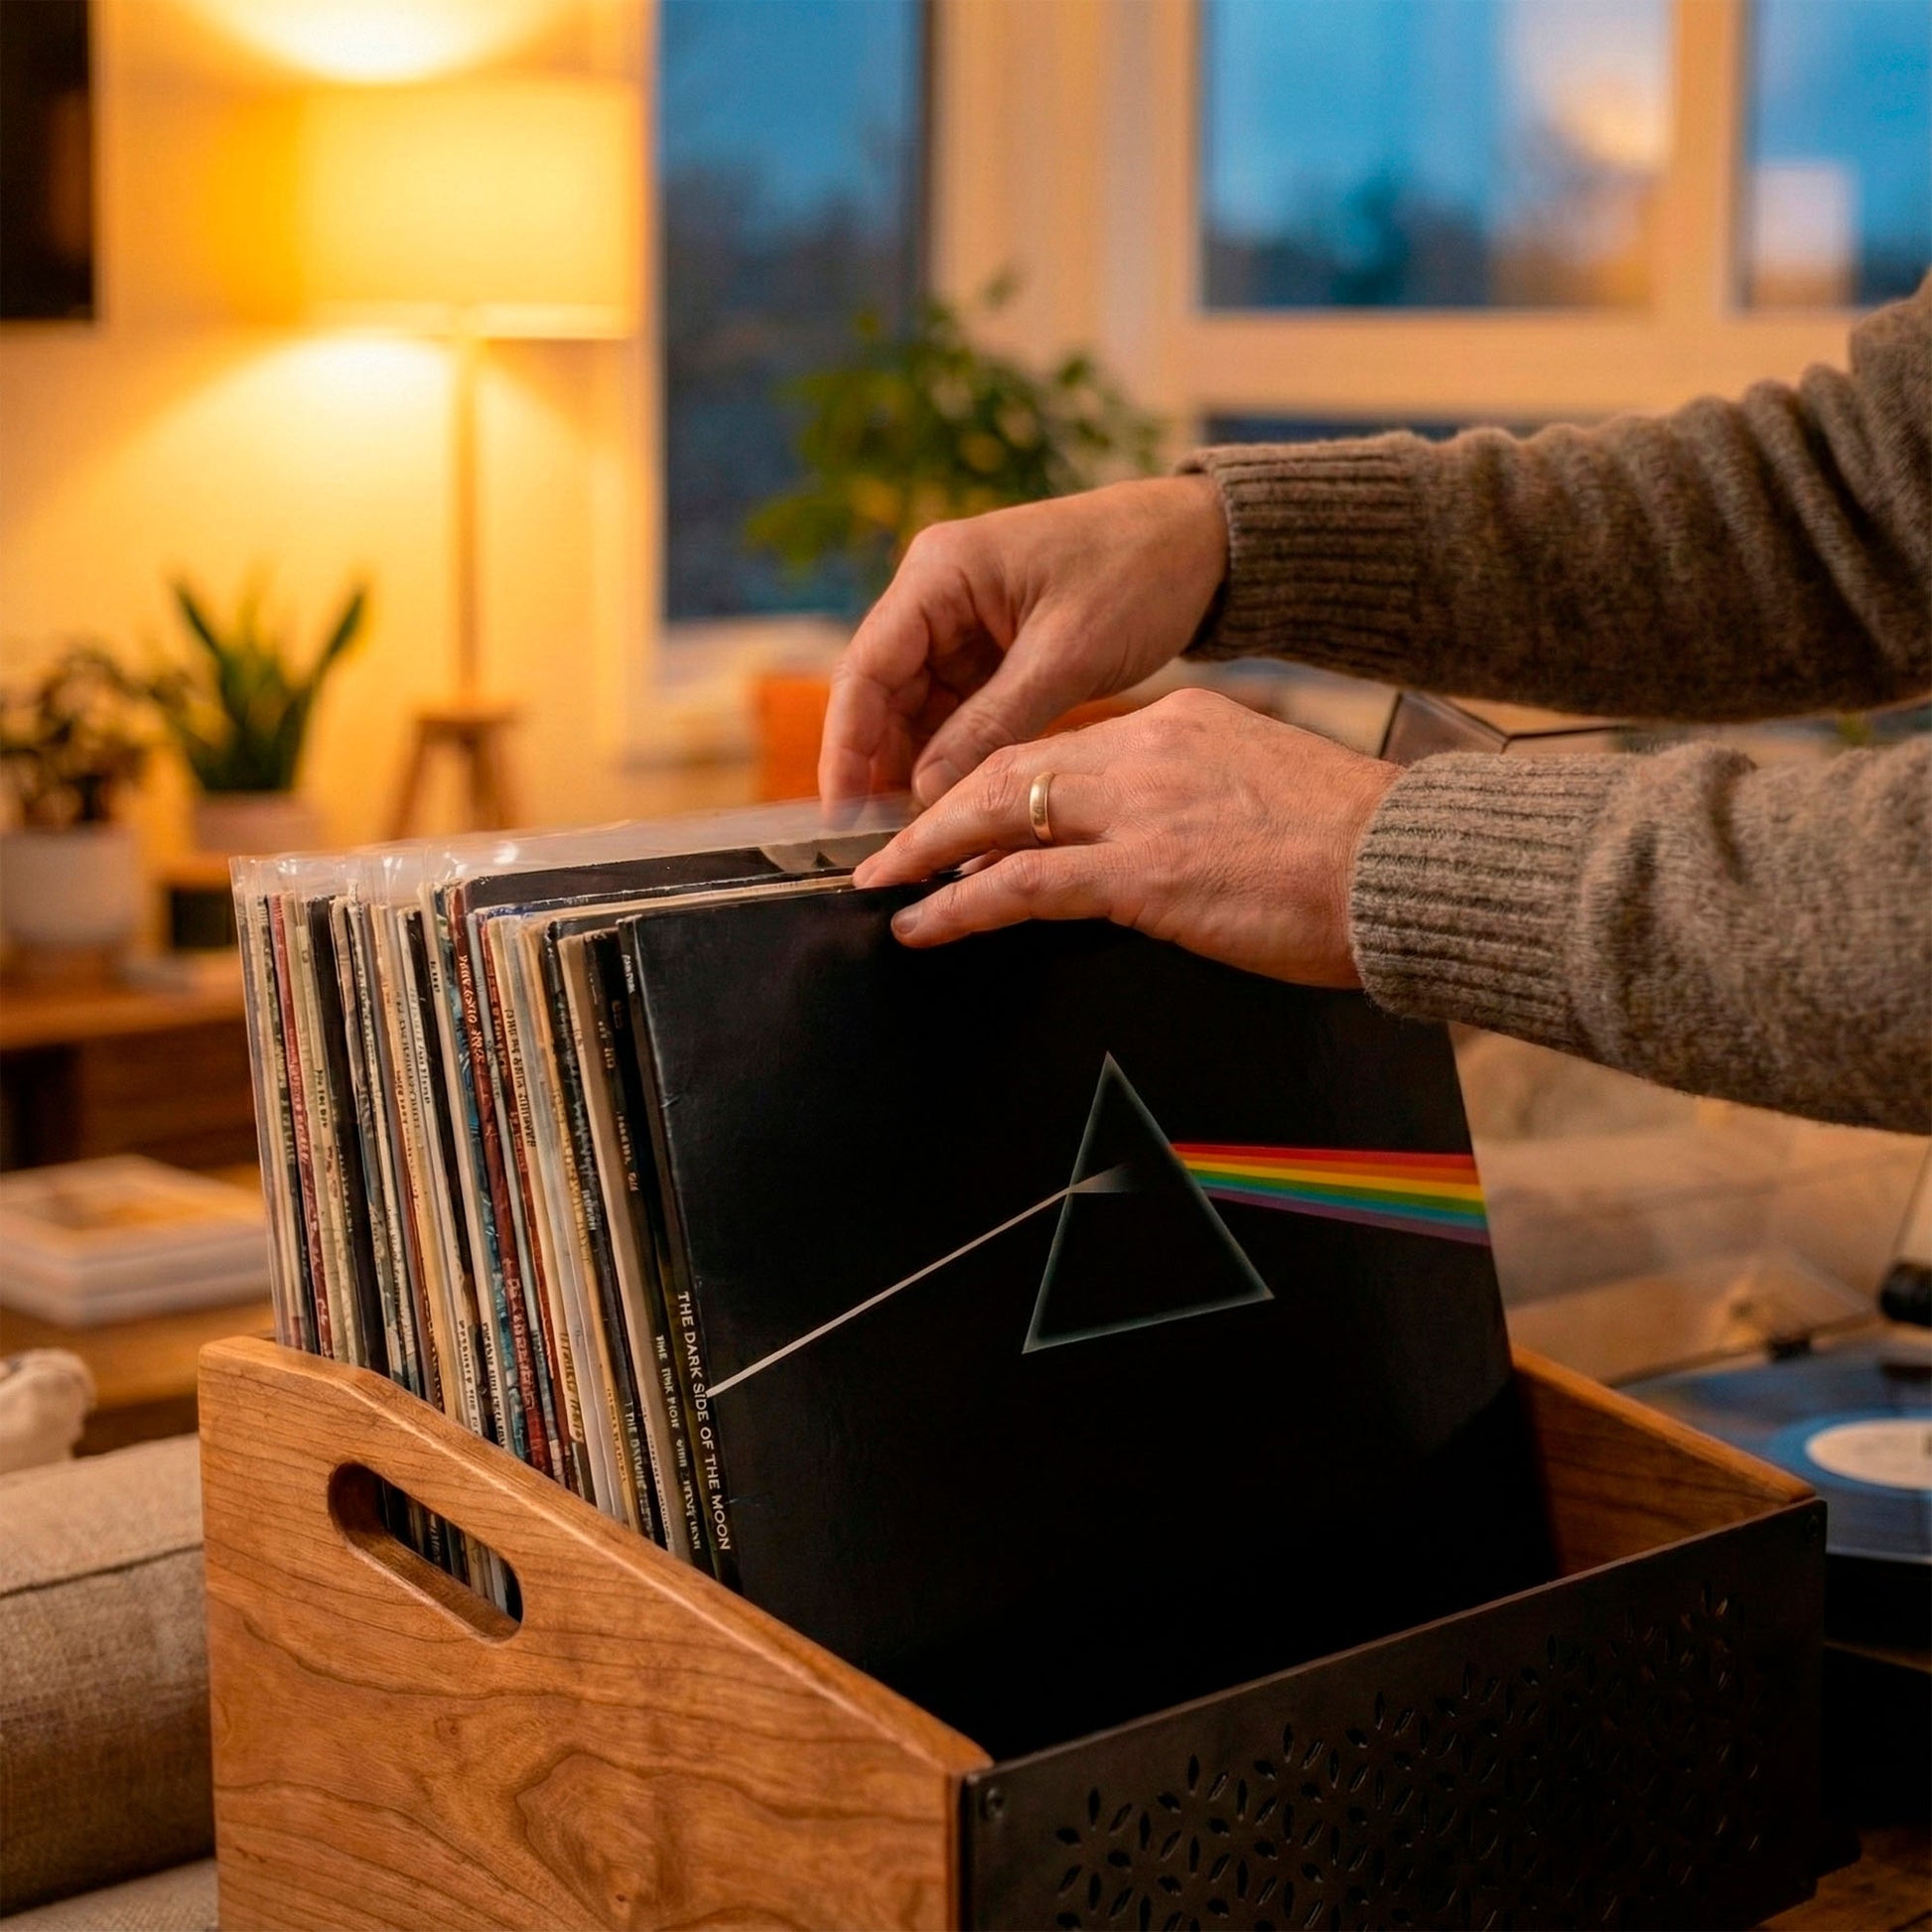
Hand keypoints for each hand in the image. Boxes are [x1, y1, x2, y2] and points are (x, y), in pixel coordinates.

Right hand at [819, 476, 1228, 807]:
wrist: (1200, 543)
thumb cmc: (1138, 572)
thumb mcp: (1064, 655)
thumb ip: (992, 726)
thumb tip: (927, 796)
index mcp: (940, 573)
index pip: (865, 669)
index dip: (847, 747)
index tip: (841, 814)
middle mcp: (936, 595)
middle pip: (881, 695)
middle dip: (877, 769)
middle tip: (878, 846)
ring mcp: (961, 624)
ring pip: (915, 712)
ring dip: (913, 771)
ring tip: (915, 839)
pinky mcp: (991, 651)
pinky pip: (956, 713)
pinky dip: (952, 758)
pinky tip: (953, 808)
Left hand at [851, 688, 1399, 988]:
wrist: (1414, 866)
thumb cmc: (1362, 850)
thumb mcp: (1270, 796)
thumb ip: (1204, 802)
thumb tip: (1171, 844)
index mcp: (1183, 725)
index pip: (1068, 749)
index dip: (1001, 781)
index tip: (966, 811)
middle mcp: (1150, 749)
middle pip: (1014, 767)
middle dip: (942, 806)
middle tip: (889, 841)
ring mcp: (1141, 808)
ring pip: (998, 814)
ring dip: (926, 851)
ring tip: (882, 882)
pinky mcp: (1141, 873)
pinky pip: (1019, 884)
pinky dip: (957, 903)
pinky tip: (920, 923)